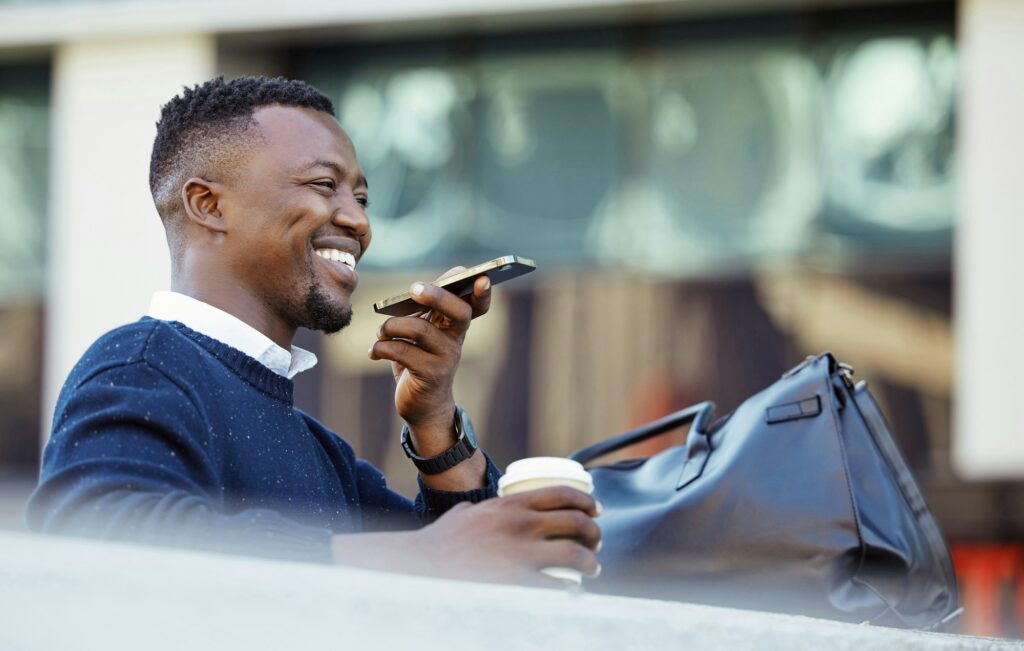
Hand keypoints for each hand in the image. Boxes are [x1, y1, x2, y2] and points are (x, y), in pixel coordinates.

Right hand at [331, 487, 601, 586]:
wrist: (424, 567)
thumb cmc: (441, 541)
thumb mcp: (466, 513)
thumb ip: (484, 508)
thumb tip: (487, 506)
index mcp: (510, 504)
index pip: (561, 494)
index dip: (586, 500)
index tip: (596, 508)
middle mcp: (520, 525)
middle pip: (575, 521)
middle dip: (593, 531)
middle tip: (596, 540)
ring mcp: (519, 554)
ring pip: (574, 553)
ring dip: (590, 561)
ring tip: (593, 567)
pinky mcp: (516, 582)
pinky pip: (556, 584)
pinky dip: (570, 588)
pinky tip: (572, 591)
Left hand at [369, 267, 490, 446]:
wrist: (424, 407)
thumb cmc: (420, 362)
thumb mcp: (424, 336)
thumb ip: (424, 312)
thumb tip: (416, 289)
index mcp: (456, 326)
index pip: (477, 306)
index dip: (483, 293)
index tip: (482, 277)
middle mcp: (456, 340)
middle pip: (458, 311)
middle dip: (437, 296)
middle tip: (413, 289)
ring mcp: (446, 358)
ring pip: (420, 329)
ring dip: (392, 326)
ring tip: (381, 332)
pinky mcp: (429, 375)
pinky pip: (401, 351)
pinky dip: (381, 347)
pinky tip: (374, 352)